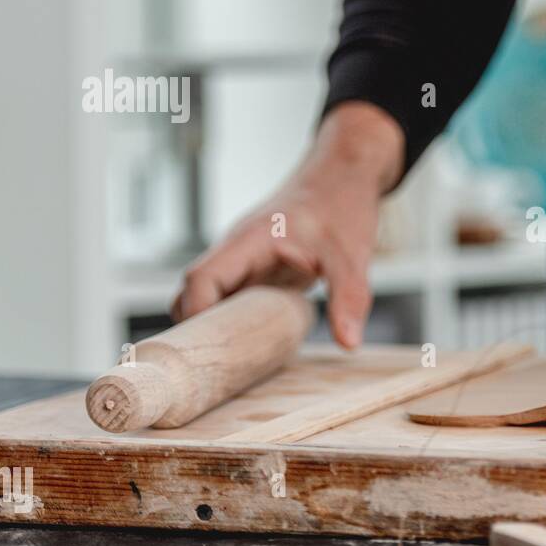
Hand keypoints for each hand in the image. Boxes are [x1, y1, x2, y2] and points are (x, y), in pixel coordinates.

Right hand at [170, 102, 404, 348]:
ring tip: (229, 367)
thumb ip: (349, 297)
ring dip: (214, 327)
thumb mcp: (353, 254)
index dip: (197, 314)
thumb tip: (349, 342)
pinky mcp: (254, 269)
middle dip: (197, 329)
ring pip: (208, 297)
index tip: (208, 349)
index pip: (200, 278)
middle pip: (192, 292)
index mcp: (249, 240)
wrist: (343, 174)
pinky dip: (232, 322)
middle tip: (215, 370)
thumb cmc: (343, 204)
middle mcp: (236, 250)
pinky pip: (230, 298)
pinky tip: (249, 348)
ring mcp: (242, 260)